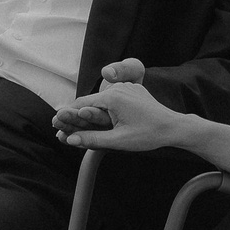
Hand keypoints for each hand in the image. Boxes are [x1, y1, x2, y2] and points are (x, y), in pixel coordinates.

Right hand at [52, 67, 185, 154]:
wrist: (173, 127)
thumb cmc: (148, 135)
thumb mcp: (119, 140)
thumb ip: (92, 140)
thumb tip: (70, 140)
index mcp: (113, 97)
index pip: (82, 104)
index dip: (68, 114)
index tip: (56, 123)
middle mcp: (118, 88)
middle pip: (90, 101)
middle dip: (76, 114)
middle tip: (61, 125)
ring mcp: (127, 88)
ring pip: (101, 100)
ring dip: (90, 111)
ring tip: (77, 123)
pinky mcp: (133, 91)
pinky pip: (113, 99)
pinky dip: (103, 109)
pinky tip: (98, 118)